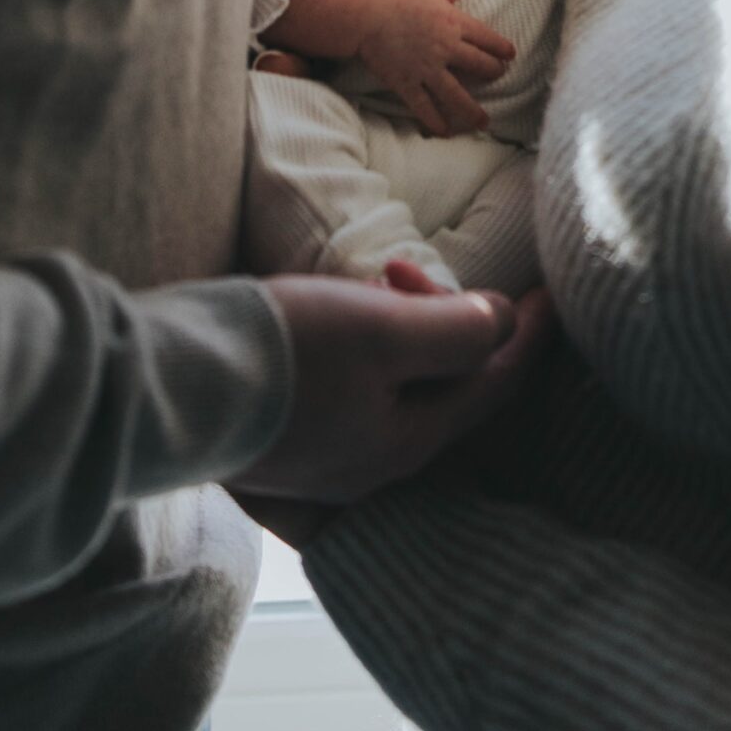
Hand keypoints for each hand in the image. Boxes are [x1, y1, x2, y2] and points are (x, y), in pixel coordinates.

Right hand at [229, 272, 554, 519]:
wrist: (171, 386)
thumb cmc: (283, 354)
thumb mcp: (381, 330)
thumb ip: (452, 329)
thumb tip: (499, 323)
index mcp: (408, 441)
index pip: (492, 382)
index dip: (529, 333)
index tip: (559, 290)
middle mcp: (374, 462)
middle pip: (445, 388)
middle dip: (450, 322)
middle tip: (411, 269)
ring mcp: (328, 455)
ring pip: (399, 387)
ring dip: (406, 328)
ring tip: (374, 281)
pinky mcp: (288, 436)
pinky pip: (357, 390)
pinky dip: (367, 347)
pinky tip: (338, 314)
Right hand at [359, 0, 513, 137]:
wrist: (365, 12)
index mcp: (454, 22)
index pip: (488, 39)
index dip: (502, 48)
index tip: (509, 56)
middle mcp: (446, 48)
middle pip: (480, 66)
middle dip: (493, 73)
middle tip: (498, 77)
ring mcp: (427, 68)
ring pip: (458, 95)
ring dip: (473, 111)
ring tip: (483, 121)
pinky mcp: (407, 83)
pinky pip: (425, 107)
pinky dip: (435, 122)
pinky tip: (444, 131)